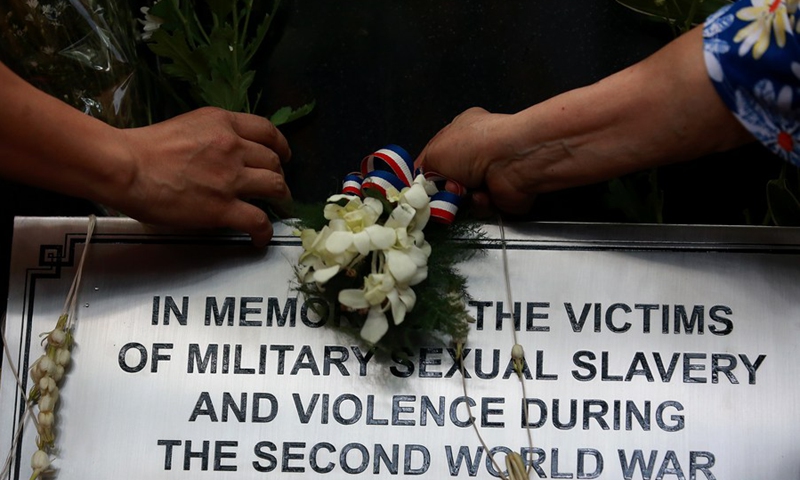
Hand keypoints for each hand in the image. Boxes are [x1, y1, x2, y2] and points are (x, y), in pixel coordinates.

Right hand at [113, 107, 290, 245]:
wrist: (126, 167)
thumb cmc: (144, 148)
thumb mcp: (187, 126)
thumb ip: (211, 136)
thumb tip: (222, 153)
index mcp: (222, 123)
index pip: (266, 130)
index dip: (280, 145)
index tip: (282, 155)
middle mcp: (233, 147)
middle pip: (273, 161)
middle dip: (278, 174)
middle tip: (275, 186)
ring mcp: (231, 178)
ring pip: (275, 187)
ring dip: (281, 198)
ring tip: (279, 207)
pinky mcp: (223, 208)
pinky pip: (258, 221)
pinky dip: (265, 231)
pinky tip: (261, 238)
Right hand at [416, 107, 536, 215]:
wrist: (511, 161)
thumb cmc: (473, 146)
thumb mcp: (434, 151)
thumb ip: (423, 167)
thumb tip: (421, 180)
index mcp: (462, 129)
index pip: (438, 153)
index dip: (428, 170)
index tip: (420, 184)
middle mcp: (479, 149)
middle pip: (450, 179)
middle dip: (443, 188)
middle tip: (443, 190)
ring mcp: (492, 172)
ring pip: (464, 197)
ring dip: (460, 199)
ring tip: (464, 192)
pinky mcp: (503, 193)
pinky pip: (481, 207)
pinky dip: (479, 204)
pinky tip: (483, 194)